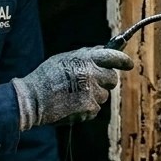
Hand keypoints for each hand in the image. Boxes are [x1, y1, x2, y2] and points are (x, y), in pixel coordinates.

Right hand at [11, 47, 132, 129]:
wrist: (31, 100)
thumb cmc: (45, 78)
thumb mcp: (63, 59)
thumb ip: (85, 55)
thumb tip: (102, 50)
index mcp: (85, 59)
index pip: (113, 56)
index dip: (123, 60)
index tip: (128, 64)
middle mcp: (91, 74)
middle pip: (112, 79)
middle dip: (105, 81)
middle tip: (90, 83)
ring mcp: (91, 92)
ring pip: (104, 95)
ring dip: (94, 96)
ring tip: (74, 95)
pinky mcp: (89, 108)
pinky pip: (95, 109)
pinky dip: (87, 109)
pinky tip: (72, 105)